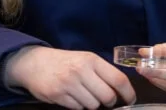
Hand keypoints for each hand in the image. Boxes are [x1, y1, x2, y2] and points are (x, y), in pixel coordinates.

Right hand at [5, 46, 135, 108]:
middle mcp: (81, 71)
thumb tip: (121, 89)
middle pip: (107, 96)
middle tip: (107, 100)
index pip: (118, 79)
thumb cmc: (66, 62)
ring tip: (85, 94)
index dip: (128, 92)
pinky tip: (73, 96)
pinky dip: (78, 105)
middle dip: (110, 101)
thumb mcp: (85, 59)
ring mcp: (68, 84)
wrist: (34, 63)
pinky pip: (77, 108)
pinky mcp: (57, 95)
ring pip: (93, 105)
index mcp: (92, 60)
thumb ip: (102, 72)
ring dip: (92, 103)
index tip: (131, 99)